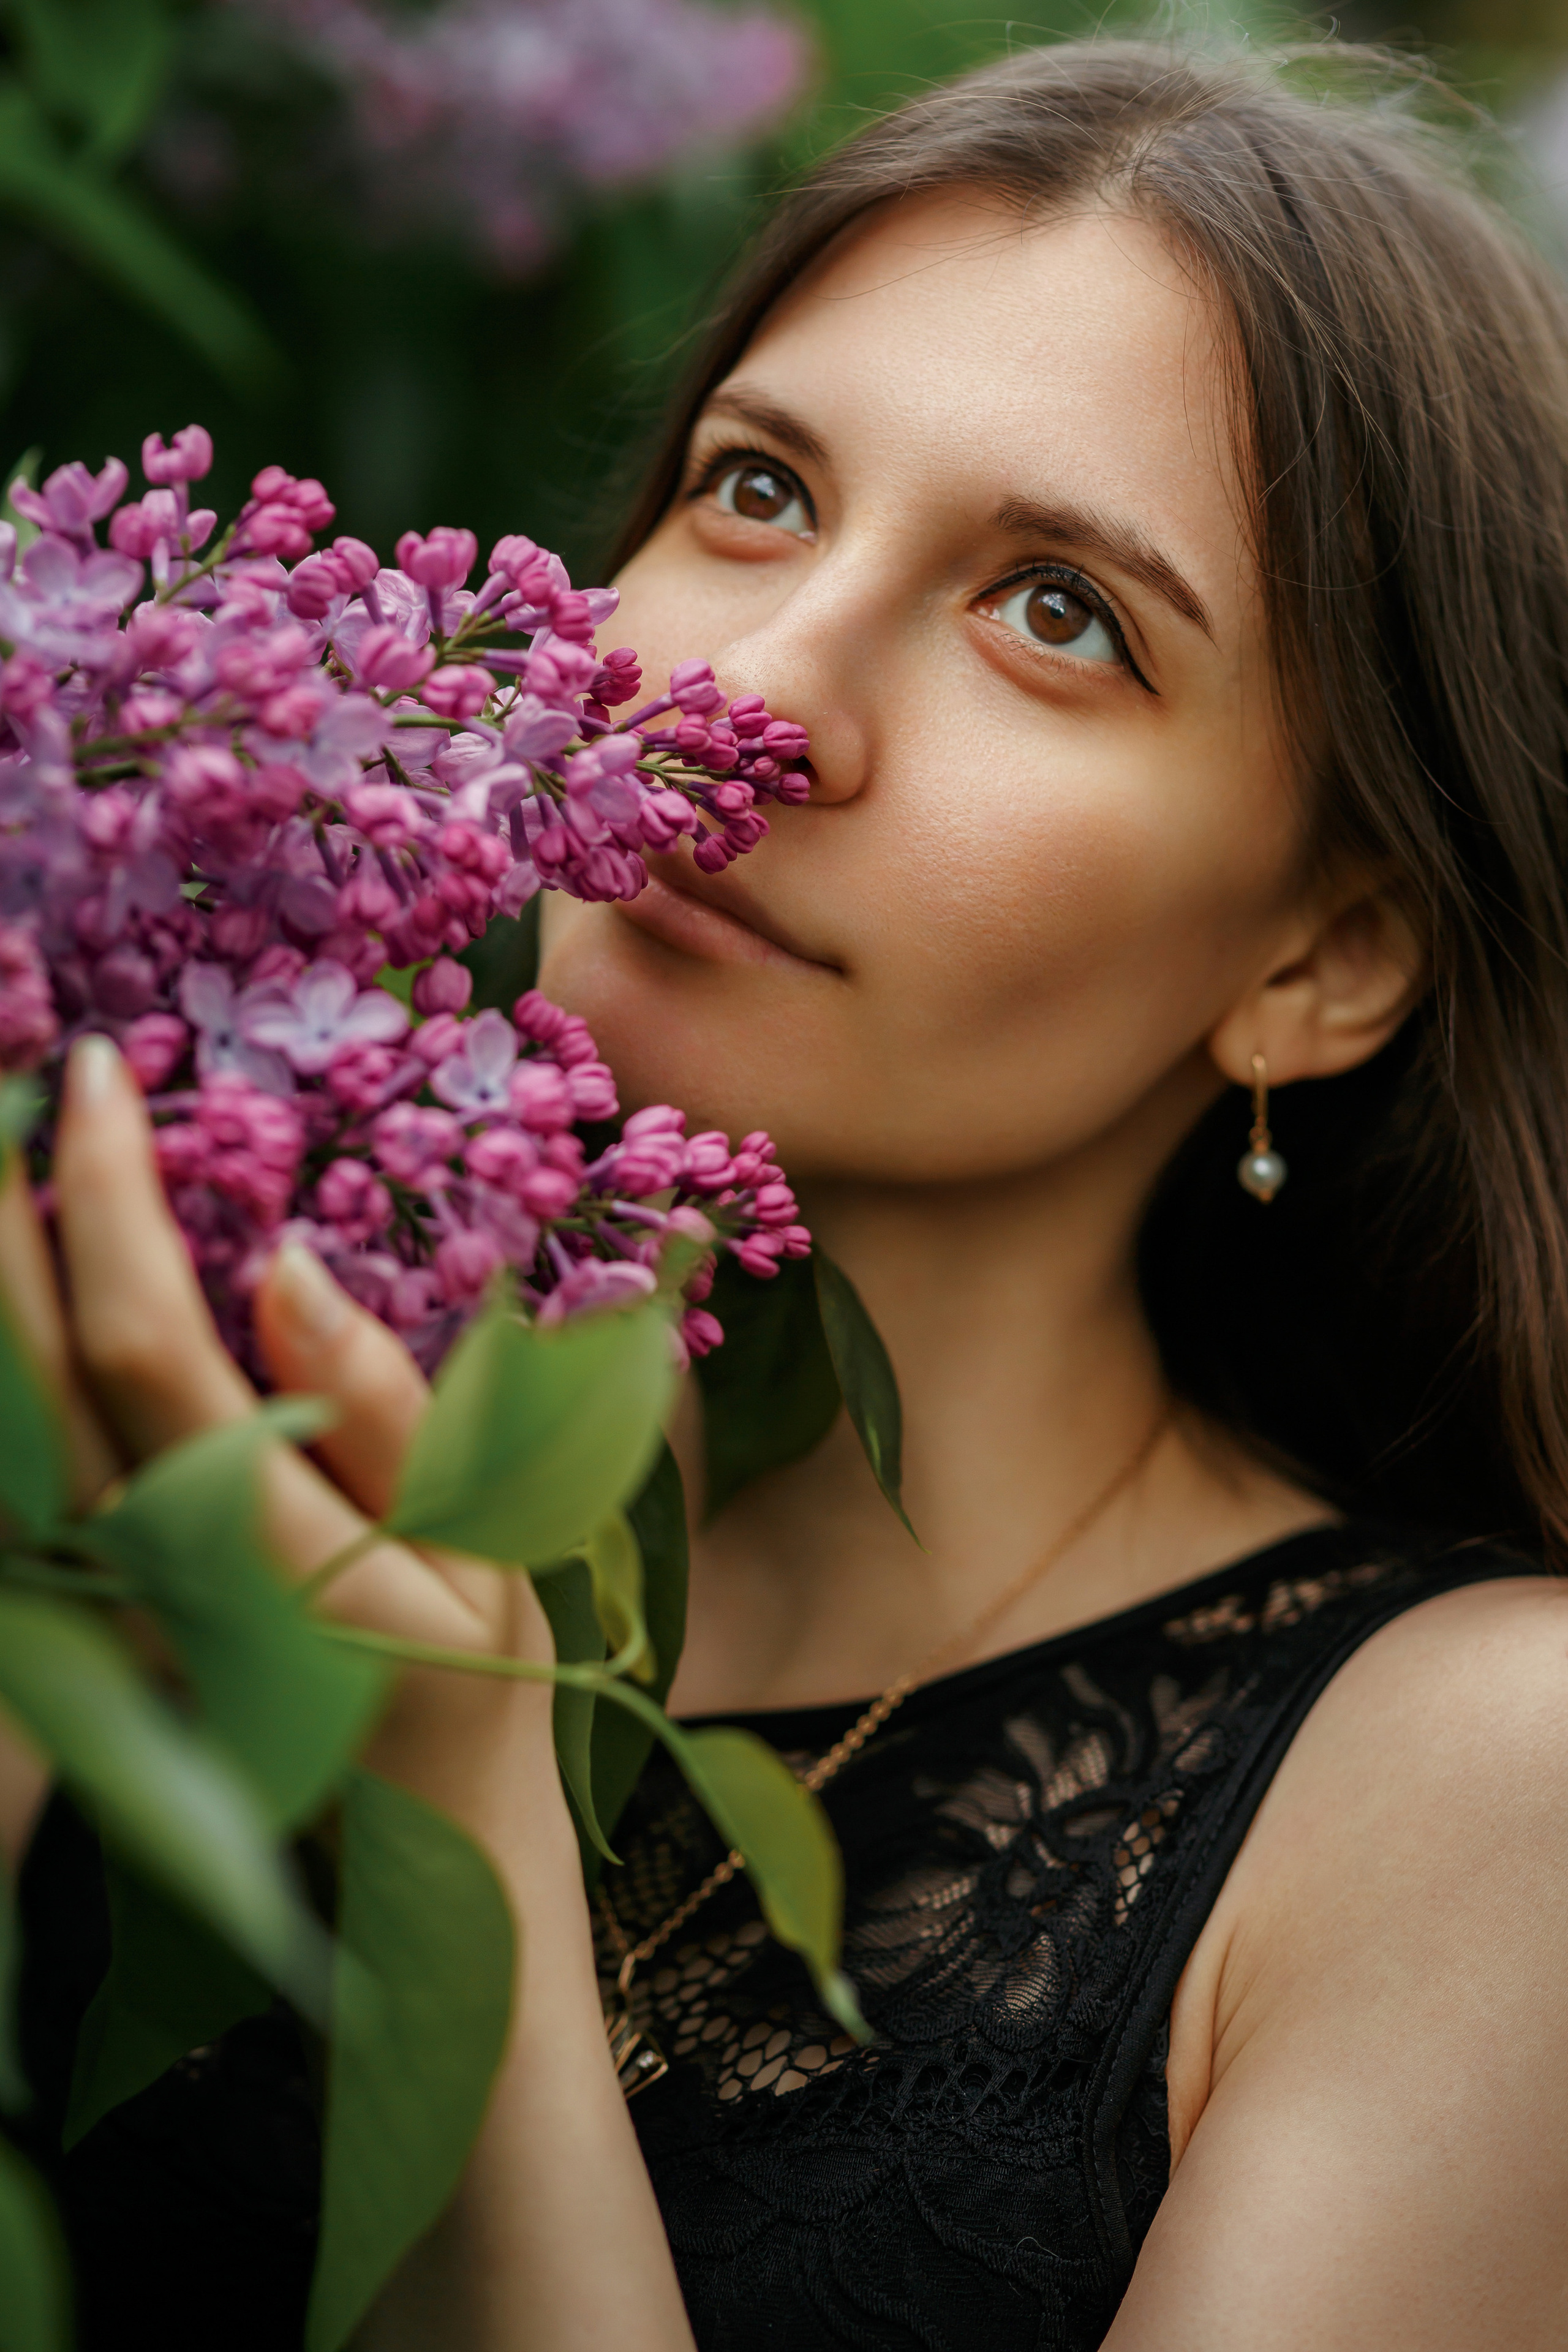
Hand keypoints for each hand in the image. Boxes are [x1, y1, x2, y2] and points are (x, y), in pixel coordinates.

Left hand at [4, 1034, 561, 1841]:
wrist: (419, 1813)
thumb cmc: (478, 1659)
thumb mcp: (481, 1532)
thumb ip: (380, 1405)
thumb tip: (278, 1267)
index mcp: (255, 1539)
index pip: (142, 1343)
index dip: (106, 1199)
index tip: (102, 1071)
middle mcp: (147, 1565)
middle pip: (26, 1368)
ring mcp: (101, 1591)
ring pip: (0, 1414)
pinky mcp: (88, 1595)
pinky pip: (14, 1459)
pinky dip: (2, 1357)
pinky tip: (11, 1275)